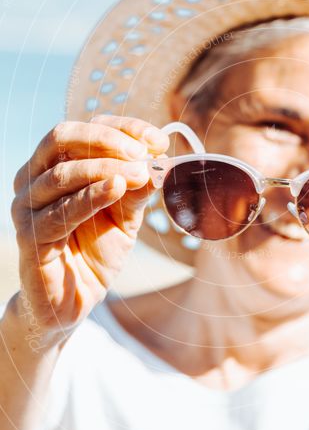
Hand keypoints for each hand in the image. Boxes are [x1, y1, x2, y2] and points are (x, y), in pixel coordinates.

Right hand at [10, 115, 168, 341]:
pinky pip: (61, 211)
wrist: (72, 301)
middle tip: (143, 153)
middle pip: (62, 138)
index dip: (122, 128)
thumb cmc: (94, 250)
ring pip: (63, 173)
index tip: (157, 140)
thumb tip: (161, 160)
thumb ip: (138, 189)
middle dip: (107, 140)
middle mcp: (33, 178)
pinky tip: (118, 188)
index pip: (84, 129)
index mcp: (54, 164)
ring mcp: (27, 206)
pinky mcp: (30, 236)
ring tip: (141, 173)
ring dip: (107, 168)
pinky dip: (91, 196)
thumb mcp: (125, 216)